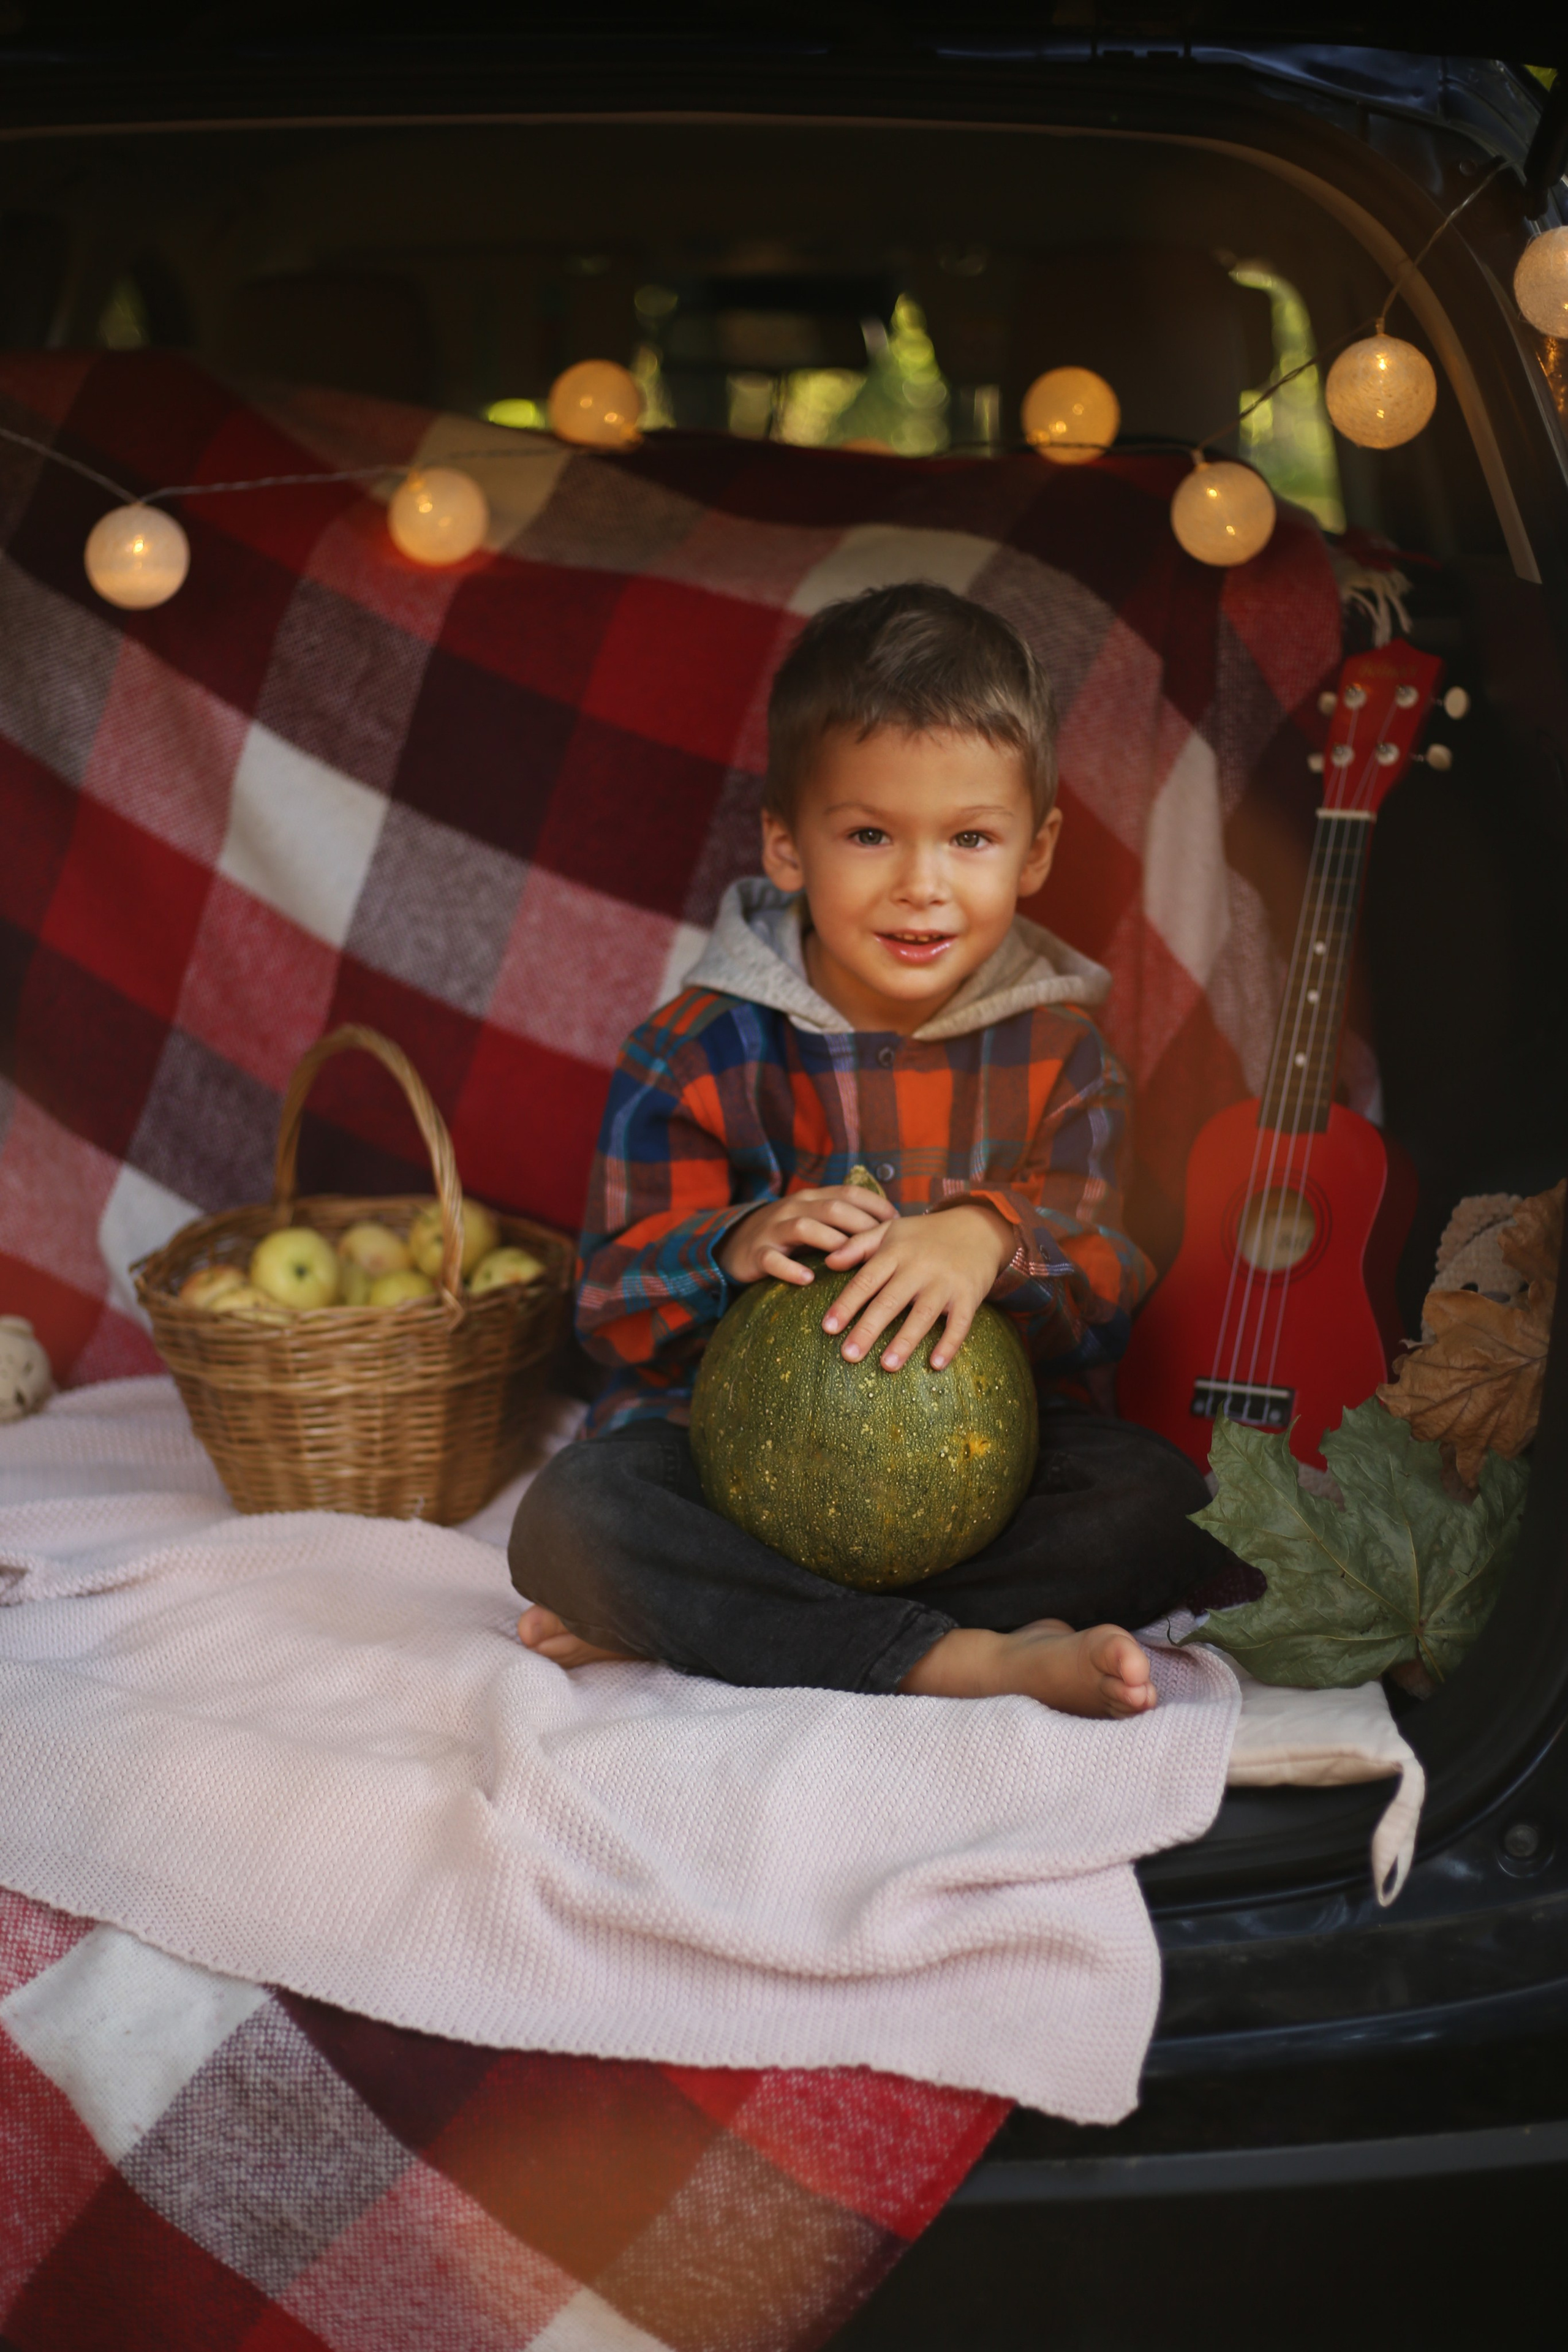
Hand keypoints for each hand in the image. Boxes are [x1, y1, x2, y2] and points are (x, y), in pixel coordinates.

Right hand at [717, 1183, 897, 1286]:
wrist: (735, 1244)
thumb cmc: (788, 1236)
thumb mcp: (815, 1220)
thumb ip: (844, 1220)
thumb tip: (891, 1230)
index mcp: (813, 1198)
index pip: (849, 1193)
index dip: (875, 1204)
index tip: (900, 1222)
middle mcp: (795, 1208)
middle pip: (831, 1208)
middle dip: (859, 1223)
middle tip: (883, 1245)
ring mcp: (774, 1229)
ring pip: (804, 1228)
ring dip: (830, 1241)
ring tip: (850, 1259)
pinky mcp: (757, 1253)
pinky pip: (773, 1260)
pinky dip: (790, 1269)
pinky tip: (807, 1279)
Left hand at [820, 1202, 1015, 1371]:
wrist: (978, 1227)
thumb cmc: (925, 1234)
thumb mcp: (890, 1230)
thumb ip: (858, 1245)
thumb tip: (827, 1262)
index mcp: (895, 1252)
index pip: (866, 1280)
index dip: (846, 1304)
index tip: (828, 1328)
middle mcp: (919, 1268)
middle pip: (890, 1301)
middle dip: (868, 1329)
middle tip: (848, 1356)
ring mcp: (945, 1282)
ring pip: (923, 1314)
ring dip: (905, 1341)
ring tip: (887, 1366)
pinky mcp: (969, 1295)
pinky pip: (960, 1323)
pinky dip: (949, 1343)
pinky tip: (936, 1365)